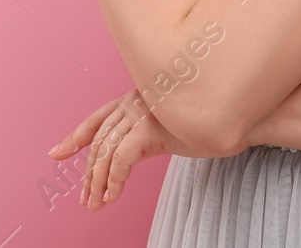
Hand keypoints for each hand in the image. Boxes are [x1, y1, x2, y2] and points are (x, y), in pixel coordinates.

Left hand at [47, 89, 243, 209]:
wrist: (244, 116)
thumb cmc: (214, 120)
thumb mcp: (175, 122)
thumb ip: (152, 129)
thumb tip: (137, 149)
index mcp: (138, 95)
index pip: (99, 118)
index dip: (76, 136)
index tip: (57, 152)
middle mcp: (135, 99)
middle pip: (99, 139)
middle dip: (88, 171)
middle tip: (84, 197)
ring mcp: (143, 111)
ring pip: (106, 151)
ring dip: (98, 181)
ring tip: (95, 204)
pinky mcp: (151, 127)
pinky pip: (122, 159)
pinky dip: (114, 180)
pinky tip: (112, 197)